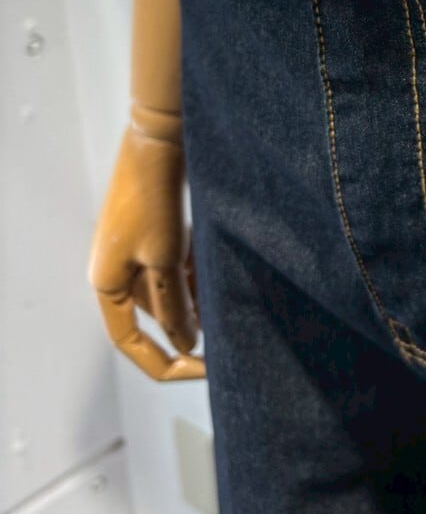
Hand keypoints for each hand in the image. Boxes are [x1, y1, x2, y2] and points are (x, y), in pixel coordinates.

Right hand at [89, 122, 204, 380]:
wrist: (160, 142)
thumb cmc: (155, 201)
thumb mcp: (166, 260)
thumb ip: (174, 304)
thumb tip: (185, 342)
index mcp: (106, 284)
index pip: (130, 341)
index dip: (163, 363)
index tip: (201, 371)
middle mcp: (117, 272)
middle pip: (153, 318)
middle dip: (188, 329)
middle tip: (225, 344)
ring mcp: (137, 252)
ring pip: (170, 293)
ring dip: (197, 303)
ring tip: (231, 310)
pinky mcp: (157, 235)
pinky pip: (178, 270)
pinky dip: (198, 279)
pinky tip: (223, 283)